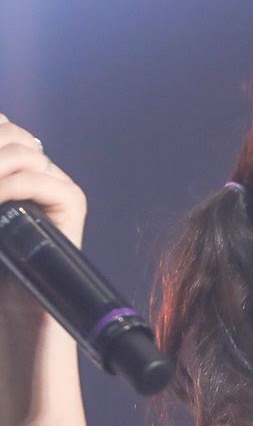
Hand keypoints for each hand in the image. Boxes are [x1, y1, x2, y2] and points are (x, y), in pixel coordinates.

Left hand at [0, 114, 86, 328]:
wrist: (17, 301)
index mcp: (18, 165)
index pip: (2, 124)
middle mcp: (39, 168)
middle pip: (9, 131)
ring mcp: (56, 183)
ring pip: (22, 151)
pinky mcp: (71, 201)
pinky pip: (37, 178)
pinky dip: (11, 187)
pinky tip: (0, 200)